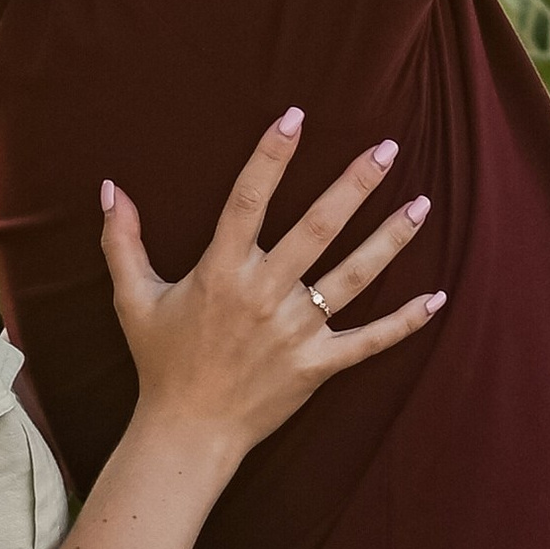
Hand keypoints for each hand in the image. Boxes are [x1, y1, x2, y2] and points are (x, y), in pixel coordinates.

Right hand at [99, 107, 441, 455]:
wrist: (186, 432)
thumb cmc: (161, 360)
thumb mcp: (134, 298)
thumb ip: (123, 241)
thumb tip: (111, 188)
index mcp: (221, 271)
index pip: (248, 199)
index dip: (271, 156)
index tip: (295, 116)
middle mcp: (264, 294)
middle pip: (317, 228)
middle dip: (354, 185)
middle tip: (386, 148)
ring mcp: (295, 330)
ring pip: (353, 276)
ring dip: (390, 239)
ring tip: (423, 203)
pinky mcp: (317, 365)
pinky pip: (368, 341)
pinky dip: (404, 322)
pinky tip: (438, 298)